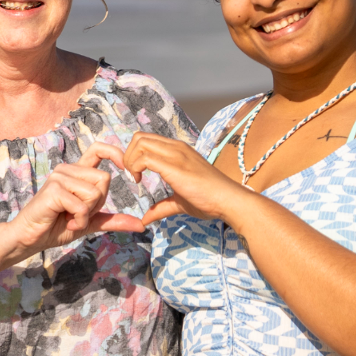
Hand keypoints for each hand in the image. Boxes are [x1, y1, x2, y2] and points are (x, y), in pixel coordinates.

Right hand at [0, 143, 141, 263]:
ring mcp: (60, 177)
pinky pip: (82, 206)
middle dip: (98, 203)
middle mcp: (68, 169)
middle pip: (104, 179)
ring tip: (69, 218)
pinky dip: (79, 220)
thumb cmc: (55, 227)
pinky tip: (65, 222)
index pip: (99, 150)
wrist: (29, 239)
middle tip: (78, 213)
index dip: (117, 155)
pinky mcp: (54, 189)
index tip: (131, 175)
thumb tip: (141, 225)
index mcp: (76, 172)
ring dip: (86, 214)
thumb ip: (112, 220)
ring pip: (95, 193)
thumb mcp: (90, 222)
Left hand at [123, 132, 252, 226]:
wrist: (229, 200)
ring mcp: (176, 154)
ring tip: (134, 178)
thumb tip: (146, 219)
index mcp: (178, 150)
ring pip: (140, 142)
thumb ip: (162, 207)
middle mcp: (176, 147)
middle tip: (130, 176)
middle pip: (139, 137)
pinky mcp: (175, 166)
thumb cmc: (209, 200)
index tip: (133, 175)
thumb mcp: (180, 202)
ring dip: (129, 160)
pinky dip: (134, 168)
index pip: (147, 139)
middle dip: (127, 155)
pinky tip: (138, 182)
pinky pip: (145, 158)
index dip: (134, 155)